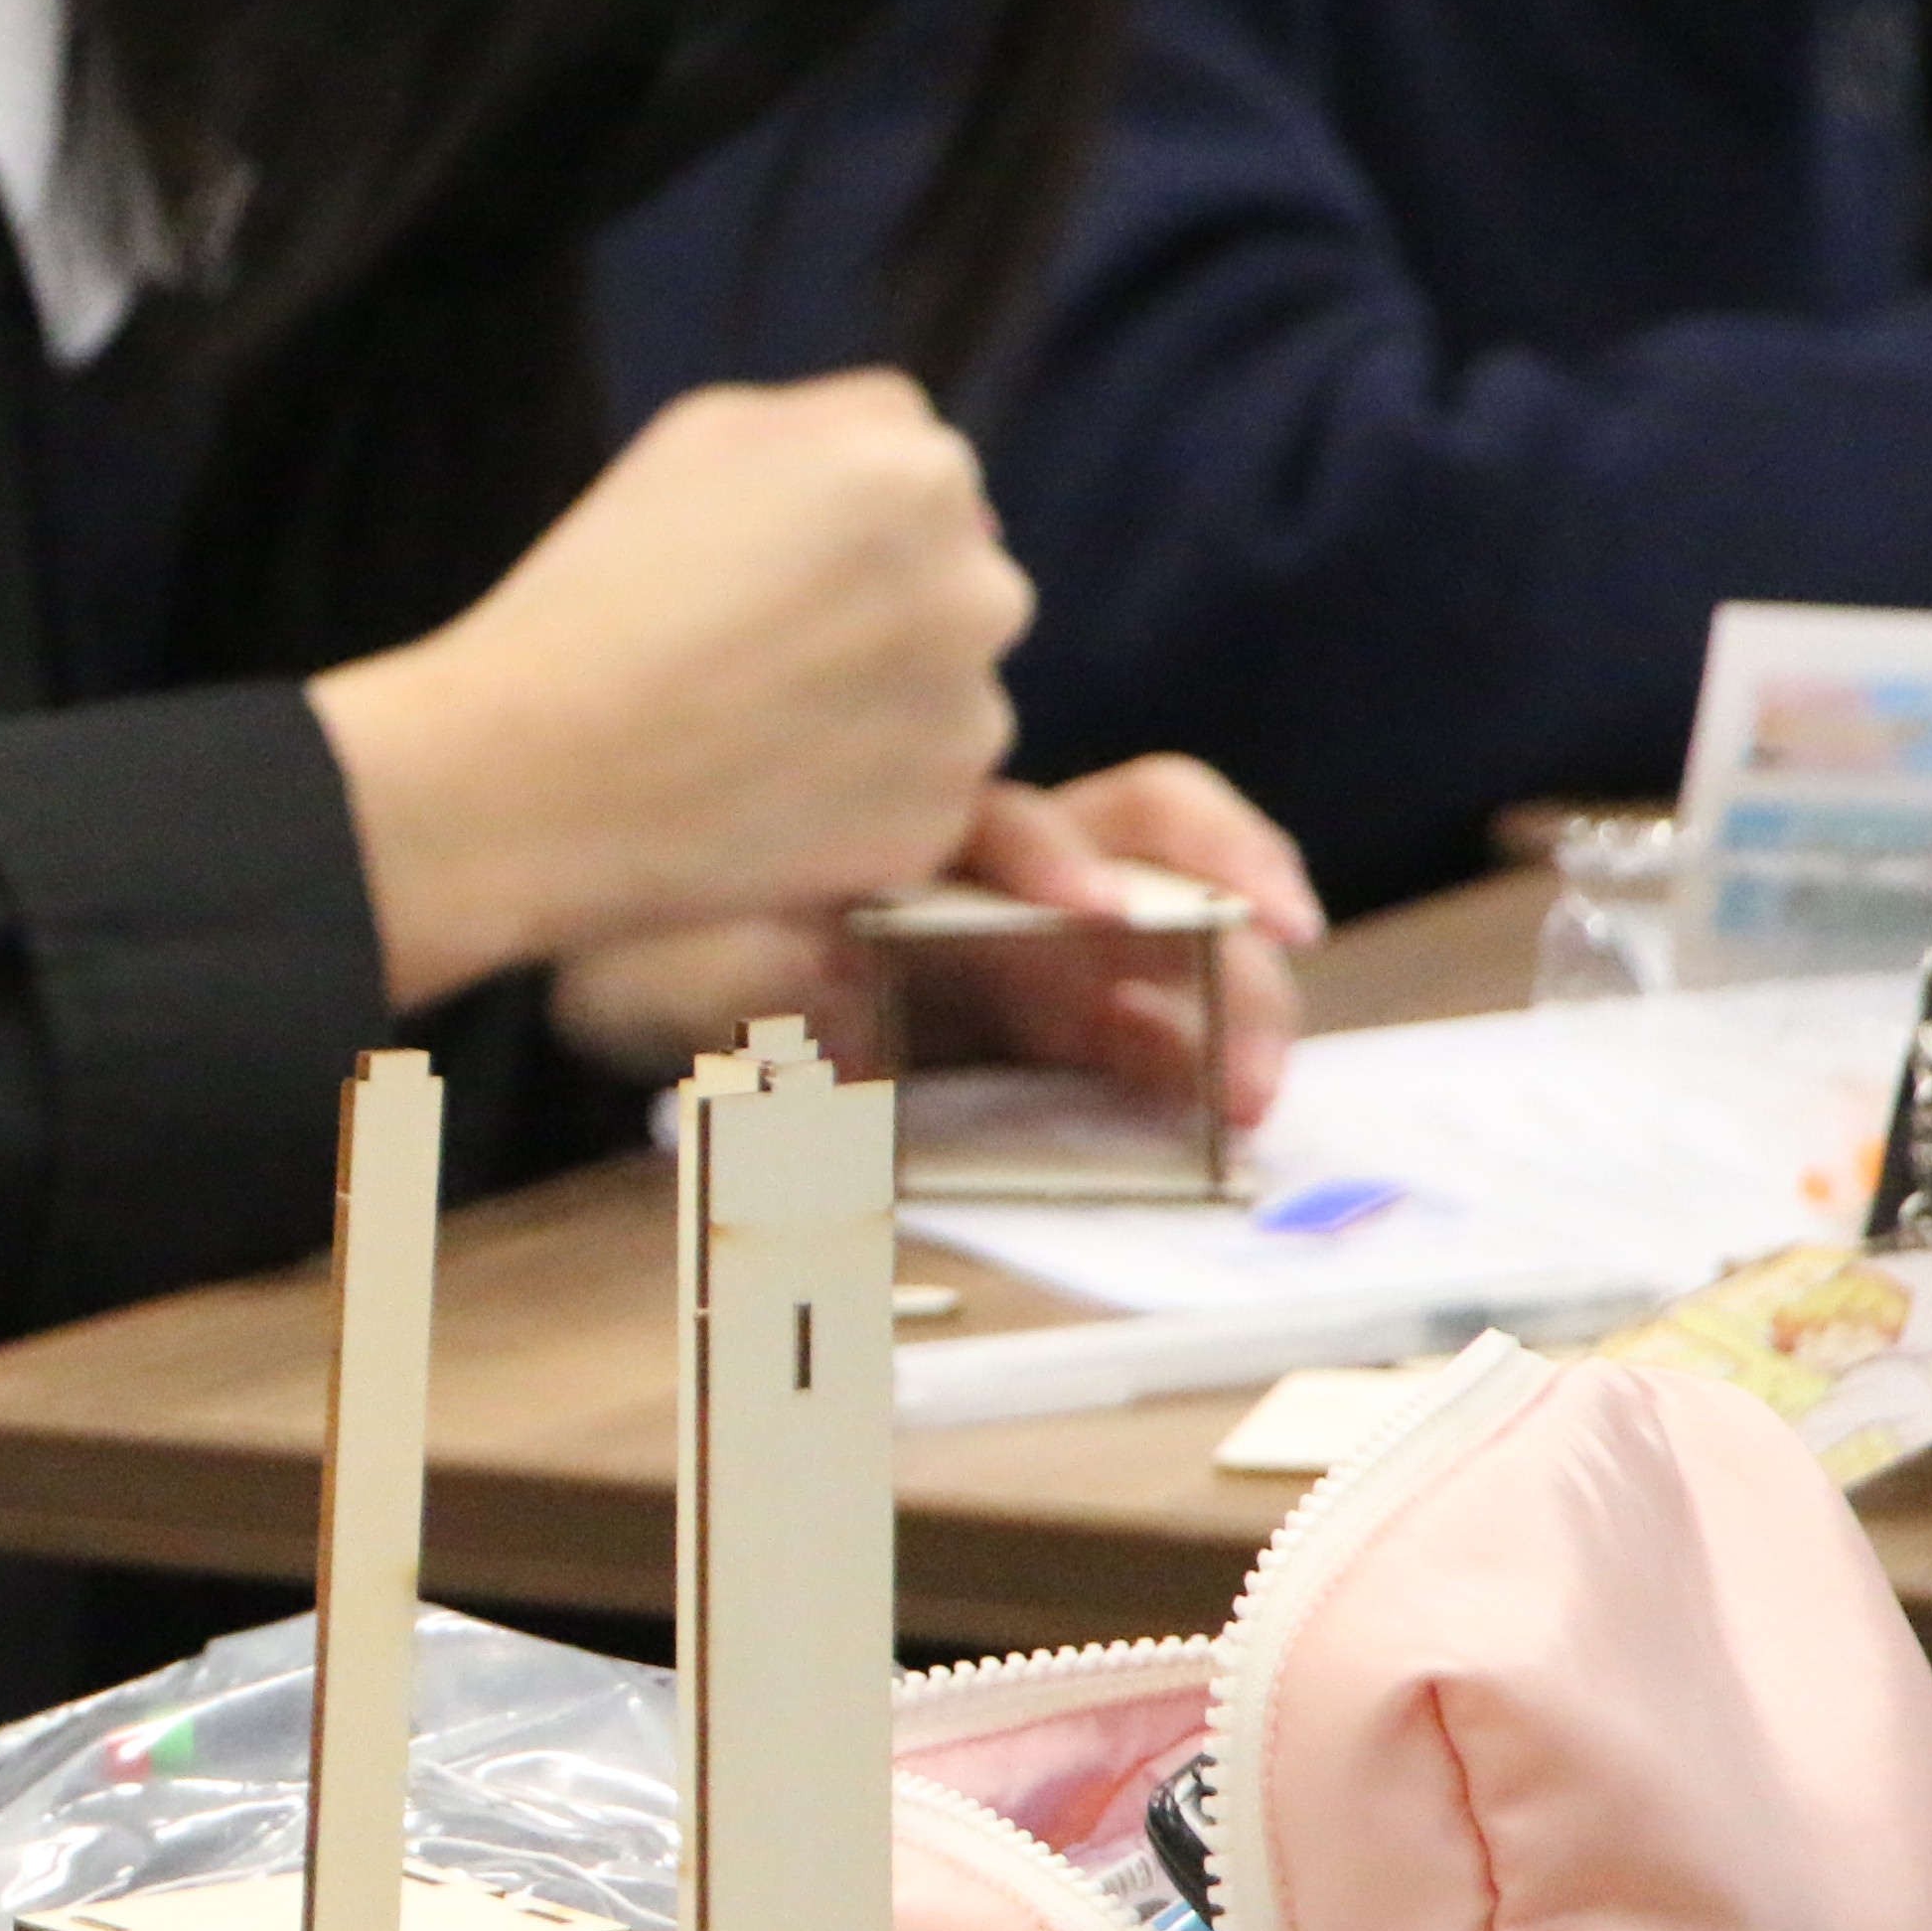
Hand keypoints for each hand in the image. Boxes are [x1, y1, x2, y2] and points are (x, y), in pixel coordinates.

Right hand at [310, 374, 1029, 1001]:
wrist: (531, 774)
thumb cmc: (600, 591)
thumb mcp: (700, 434)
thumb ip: (835, 418)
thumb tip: (915, 462)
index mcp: (917, 473)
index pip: (930, 479)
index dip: (842, 526)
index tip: (768, 569)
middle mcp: (975, 587)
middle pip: (958, 584)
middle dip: (887, 610)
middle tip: (759, 651)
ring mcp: (968, 711)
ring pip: (949, 691)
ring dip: (883, 704)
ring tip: (752, 726)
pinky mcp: (940, 816)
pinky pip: (923, 792)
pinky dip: (864, 797)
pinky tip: (765, 793)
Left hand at [549, 755, 1319, 1123]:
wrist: (648, 1003)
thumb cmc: (666, 956)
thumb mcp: (687, 965)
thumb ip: (757, 977)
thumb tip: (835, 981)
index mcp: (913, 840)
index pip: (1015, 820)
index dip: (1057, 855)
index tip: (1092, 906)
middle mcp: (999, 871)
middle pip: (1151, 838)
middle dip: (1228, 877)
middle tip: (1283, 941)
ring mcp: (1042, 939)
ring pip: (1178, 931)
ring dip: (1237, 993)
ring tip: (1258, 1086)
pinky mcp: (1062, 1017)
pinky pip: (1152, 1026)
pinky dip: (1199, 1059)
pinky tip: (1225, 1110)